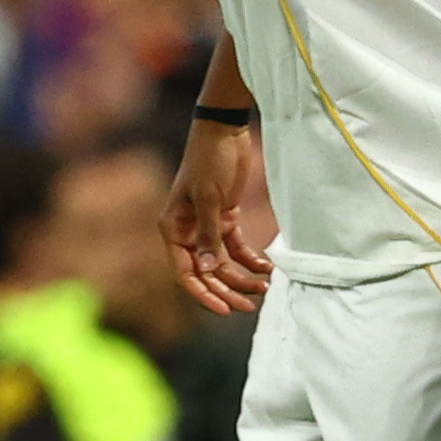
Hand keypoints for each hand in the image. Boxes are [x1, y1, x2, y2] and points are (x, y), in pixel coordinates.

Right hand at [160, 120, 275, 312]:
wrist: (224, 130)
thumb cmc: (208, 160)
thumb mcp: (208, 197)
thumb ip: (209, 235)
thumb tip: (209, 270)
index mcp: (173, 229)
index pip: (185, 272)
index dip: (203, 294)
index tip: (224, 310)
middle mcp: (187, 232)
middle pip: (206, 273)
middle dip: (227, 291)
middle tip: (249, 306)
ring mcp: (206, 227)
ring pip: (223, 264)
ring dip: (242, 278)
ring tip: (264, 288)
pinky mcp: (225, 218)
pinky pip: (236, 248)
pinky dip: (250, 260)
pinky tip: (267, 268)